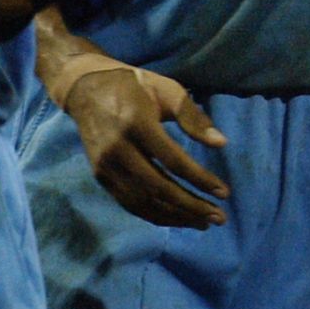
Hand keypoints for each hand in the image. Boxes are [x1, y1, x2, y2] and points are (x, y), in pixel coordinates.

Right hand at [63, 65, 230, 228]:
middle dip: (190, 206)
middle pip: (157, 188)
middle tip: (218, 217)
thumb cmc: (135, 86)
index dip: (200, 179)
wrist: (86, 89)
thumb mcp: (168, 90)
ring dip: (174, 216)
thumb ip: (193, 116)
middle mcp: (118, 150)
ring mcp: (105, 166)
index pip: (173, 160)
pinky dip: (153, 214)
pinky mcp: (100, 176)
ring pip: (142, 201)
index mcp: (137, 124)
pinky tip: (175, 218)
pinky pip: (128, 202)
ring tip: (202, 222)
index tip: (224, 192)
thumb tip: (221, 143)